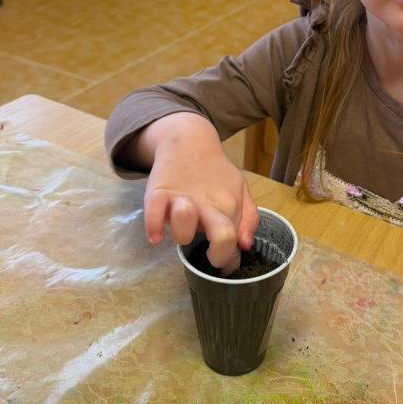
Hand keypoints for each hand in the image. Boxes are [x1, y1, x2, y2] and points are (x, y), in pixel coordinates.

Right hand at [140, 115, 258, 271]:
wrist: (189, 140)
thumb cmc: (215, 172)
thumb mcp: (239, 189)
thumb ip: (249, 217)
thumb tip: (244, 245)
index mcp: (228, 205)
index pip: (234, 239)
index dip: (229, 258)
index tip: (222, 262)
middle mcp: (207, 204)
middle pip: (222, 234)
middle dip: (219, 254)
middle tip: (210, 256)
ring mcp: (181, 198)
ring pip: (185, 222)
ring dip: (183, 232)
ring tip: (182, 228)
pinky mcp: (158, 192)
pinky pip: (153, 211)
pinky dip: (153, 225)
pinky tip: (155, 237)